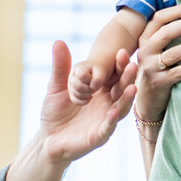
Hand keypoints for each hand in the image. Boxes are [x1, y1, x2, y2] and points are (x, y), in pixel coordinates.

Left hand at [39, 40, 137, 162]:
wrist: (48, 138)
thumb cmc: (55, 111)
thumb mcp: (57, 86)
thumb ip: (61, 66)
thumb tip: (59, 41)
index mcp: (101, 91)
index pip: (114, 75)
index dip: (119, 65)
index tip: (121, 52)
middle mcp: (107, 104)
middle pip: (122, 89)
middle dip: (128, 77)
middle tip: (132, 64)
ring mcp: (105, 120)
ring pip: (121, 108)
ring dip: (127, 99)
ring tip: (132, 87)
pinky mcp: (98, 136)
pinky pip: (107, 128)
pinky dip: (111, 120)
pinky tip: (113, 112)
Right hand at [133, 4, 180, 121]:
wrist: (148, 99)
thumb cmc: (159, 68)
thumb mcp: (157, 50)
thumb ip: (168, 34)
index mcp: (145, 39)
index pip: (158, 19)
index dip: (176, 11)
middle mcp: (145, 51)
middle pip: (166, 33)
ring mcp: (150, 67)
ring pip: (174, 52)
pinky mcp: (159, 82)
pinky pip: (179, 72)